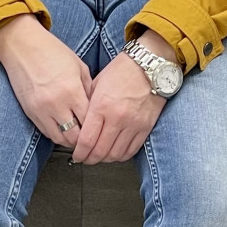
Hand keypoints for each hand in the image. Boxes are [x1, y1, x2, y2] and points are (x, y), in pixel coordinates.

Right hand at [0, 14, 93, 150]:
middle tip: (90, 136)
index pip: (88, 121)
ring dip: (69, 139)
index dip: (96, 126)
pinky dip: (56, 133)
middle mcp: (56, 104)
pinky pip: (46, 132)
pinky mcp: (29, 112)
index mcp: (72, 91)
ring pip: (59, 138)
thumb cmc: (52, 52)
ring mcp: (40, 110)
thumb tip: (95, 107)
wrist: (22, 46)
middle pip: (74, 136)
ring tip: (77, 135)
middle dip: (84, 138)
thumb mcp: (79, 66)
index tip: (100, 127)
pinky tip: (63, 128)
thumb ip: (88, 89)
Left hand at [72, 30, 172, 164]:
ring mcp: (133, 124)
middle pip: (100, 151)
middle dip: (89, 159)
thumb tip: (78, 123)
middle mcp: (117, 118)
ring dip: (105, 159)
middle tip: (85, 159)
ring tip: (99, 157)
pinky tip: (115, 153)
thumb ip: (87, 105)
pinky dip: (121, 156)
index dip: (79, 153)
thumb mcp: (97, 84)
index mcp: (101, 106)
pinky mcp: (145, 127)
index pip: (86, 140)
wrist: (150, 66)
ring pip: (116, 154)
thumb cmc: (122, 70)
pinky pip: (132, 150)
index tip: (76, 155)